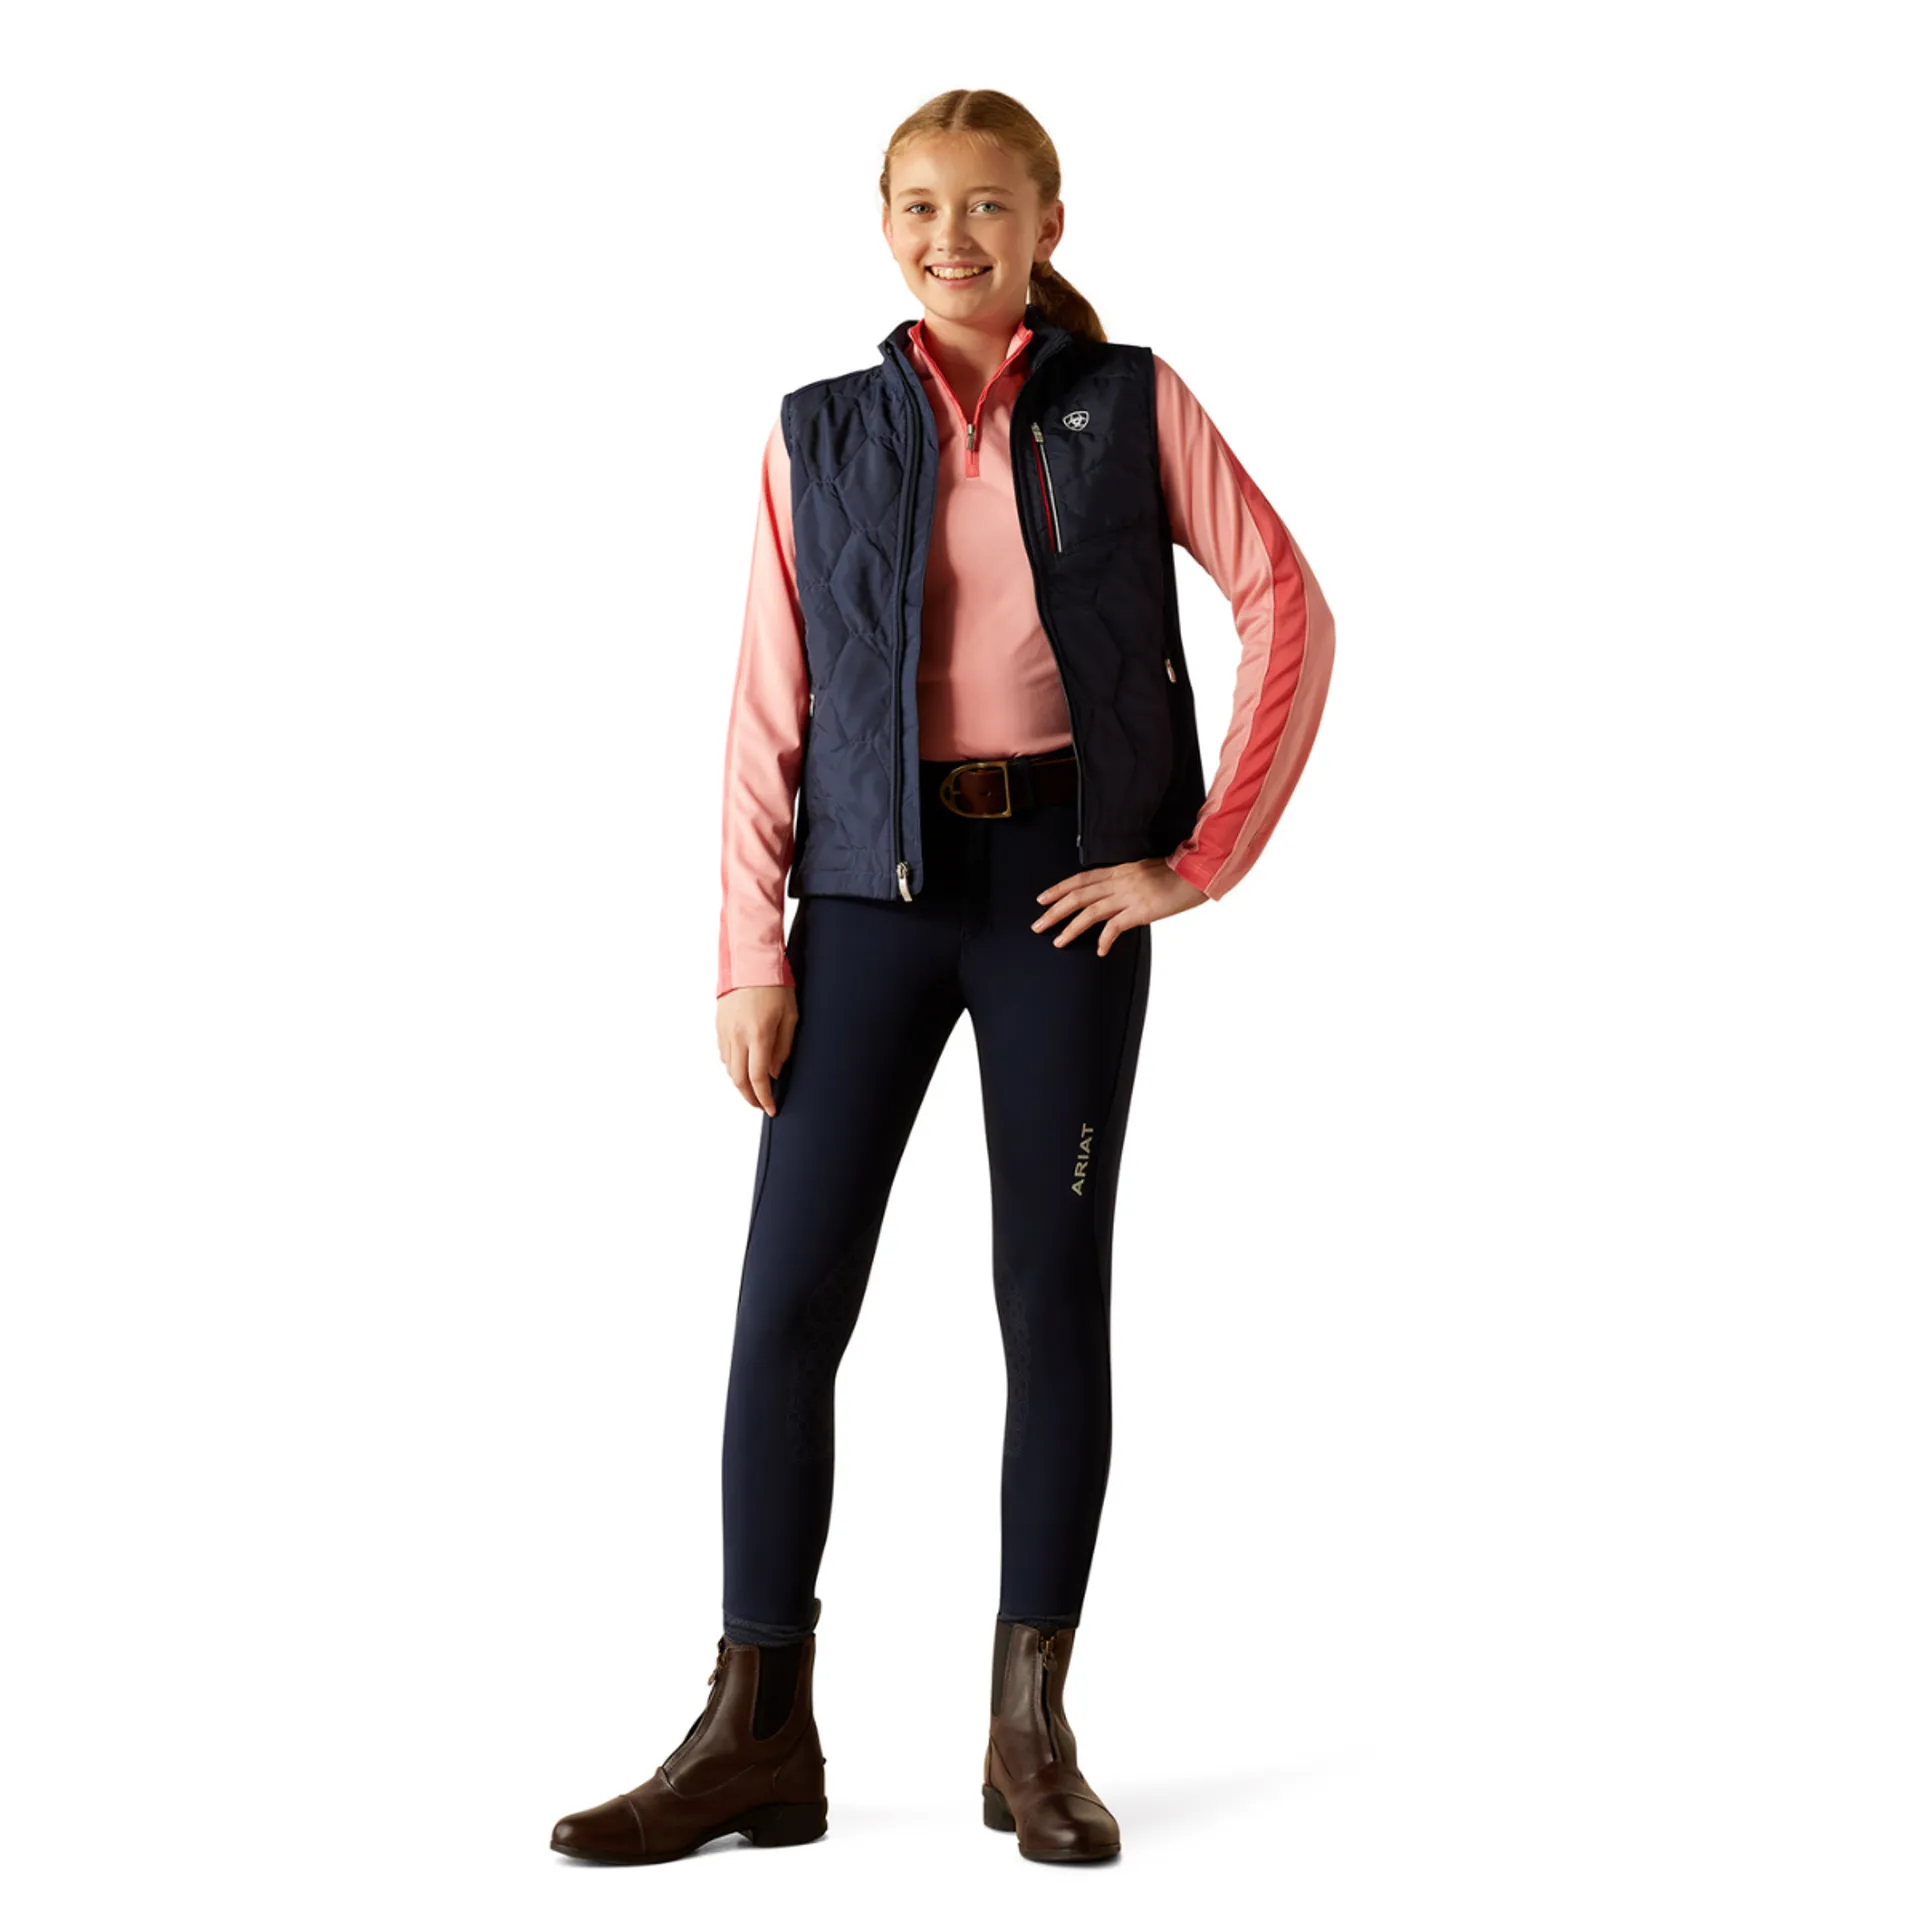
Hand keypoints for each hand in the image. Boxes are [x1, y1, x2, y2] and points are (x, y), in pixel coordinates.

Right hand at [716, 984, 797, 1115]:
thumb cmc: (775, 985)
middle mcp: (738, 1036)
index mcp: (758, 1035)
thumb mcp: (790, 1016)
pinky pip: (724, 1054)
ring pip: (728, 1068)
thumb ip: (783, 1047)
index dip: (764, 1098)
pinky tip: (744, 1065)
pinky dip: (732, 1066)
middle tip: (762, 1104)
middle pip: (738, 1079)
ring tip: (755, 1088)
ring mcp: (725, 1031)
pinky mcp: (719, 1025)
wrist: (749, 961)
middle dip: (750, 1097)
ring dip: (740, 1083)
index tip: (771, 1109)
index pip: (758, 1078)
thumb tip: (775, 1073)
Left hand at [1032, 857, 1208, 954]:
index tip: (1042, 898)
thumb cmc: (1178, 873)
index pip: (1082, 878)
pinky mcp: (1141, 910)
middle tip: (1037, 925)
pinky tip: (1099, 950)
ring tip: (1058, 942)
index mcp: (1120, 869)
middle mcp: (1120, 880)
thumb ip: (1127, 880)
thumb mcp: (1146, 870)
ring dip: (1071, 928)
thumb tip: (1114, 893)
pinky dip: (1105, 939)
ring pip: (1090, 912)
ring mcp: (1129, 895)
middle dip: (1054, 911)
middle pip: (1078, 895)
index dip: (1059, 888)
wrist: (1199, 873)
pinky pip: (1116, 927)